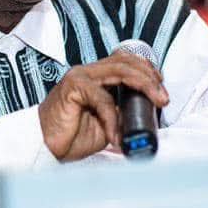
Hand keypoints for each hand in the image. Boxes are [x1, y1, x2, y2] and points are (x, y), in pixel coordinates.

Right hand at [38, 51, 168, 161]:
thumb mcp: (105, 124)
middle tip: (163, 97)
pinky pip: (102, 99)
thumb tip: (145, 115)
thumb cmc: (71, 136)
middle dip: (150, 77)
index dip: (147, 70)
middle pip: (127, 61)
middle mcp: (88, 72)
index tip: (162, 86)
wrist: (44, 147)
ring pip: (120, 70)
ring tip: (156, 102)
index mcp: (96, 77)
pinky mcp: (73, 88)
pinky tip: (116, 136)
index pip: (126, 61)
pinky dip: (114, 118)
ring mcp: (80, 77)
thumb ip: (121, 114)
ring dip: (143, 85)